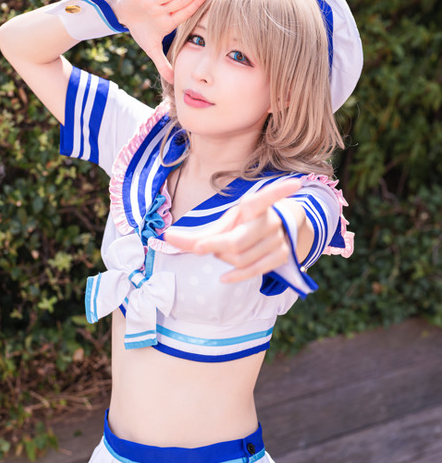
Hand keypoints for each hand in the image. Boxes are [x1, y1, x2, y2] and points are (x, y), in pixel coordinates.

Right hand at [110, 0, 208, 82]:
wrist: (124, 15)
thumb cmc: (142, 30)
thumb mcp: (151, 49)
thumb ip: (162, 64)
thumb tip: (174, 81)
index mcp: (168, 21)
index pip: (184, 14)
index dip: (195, 8)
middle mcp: (163, 10)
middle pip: (180, 2)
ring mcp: (152, 1)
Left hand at [164, 179, 304, 282]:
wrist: (276, 234)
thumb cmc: (244, 225)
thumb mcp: (224, 221)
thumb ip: (196, 233)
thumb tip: (166, 238)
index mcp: (256, 205)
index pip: (268, 196)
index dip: (280, 190)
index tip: (295, 185)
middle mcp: (271, 220)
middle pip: (236, 241)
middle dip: (213, 246)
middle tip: (200, 247)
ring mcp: (278, 240)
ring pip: (240, 258)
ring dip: (223, 259)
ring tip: (222, 252)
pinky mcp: (281, 257)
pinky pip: (254, 270)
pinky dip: (235, 276)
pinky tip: (224, 277)